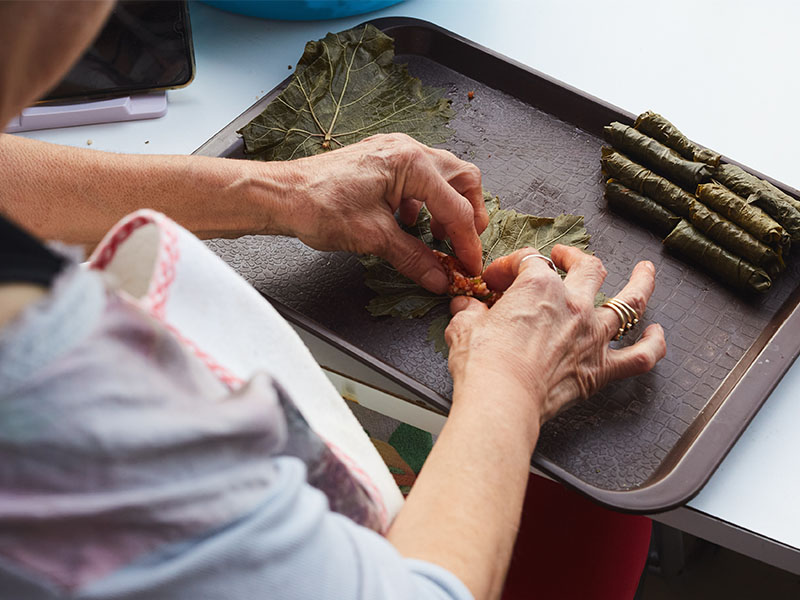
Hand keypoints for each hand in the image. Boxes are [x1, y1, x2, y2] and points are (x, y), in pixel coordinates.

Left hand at [278, 133, 486, 293]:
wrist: (282, 195)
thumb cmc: (318, 205)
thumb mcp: (373, 238)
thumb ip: (413, 257)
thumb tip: (438, 276)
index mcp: (411, 164)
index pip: (456, 208)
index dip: (467, 243)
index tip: (469, 265)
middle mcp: (408, 150)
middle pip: (462, 179)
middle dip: (468, 214)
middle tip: (463, 245)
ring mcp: (395, 151)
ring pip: (443, 176)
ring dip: (447, 207)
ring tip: (436, 236)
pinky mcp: (382, 160)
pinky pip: (419, 177)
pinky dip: (424, 201)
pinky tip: (409, 222)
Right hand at [444, 245, 665, 425]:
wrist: (501, 400)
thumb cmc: (483, 364)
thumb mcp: (464, 327)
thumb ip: (469, 312)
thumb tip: (465, 307)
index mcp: (539, 287)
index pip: (528, 262)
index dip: (509, 266)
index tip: (495, 280)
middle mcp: (573, 304)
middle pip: (586, 268)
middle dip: (574, 257)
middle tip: (565, 257)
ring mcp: (593, 335)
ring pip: (630, 301)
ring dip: (641, 284)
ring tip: (645, 272)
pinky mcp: (601, 369)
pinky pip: (640, 356)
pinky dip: (653, 344)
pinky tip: (658, 335)